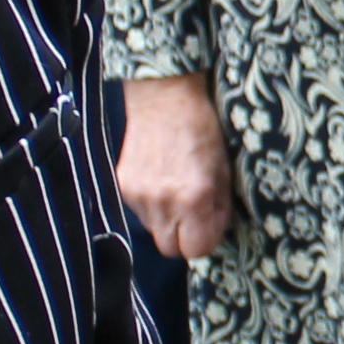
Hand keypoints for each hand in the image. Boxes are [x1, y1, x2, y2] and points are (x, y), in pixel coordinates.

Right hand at [117, 73, 235, 260]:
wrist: (162, 93)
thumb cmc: (201, 126)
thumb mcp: (223, 166)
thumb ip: (220, 206)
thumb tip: (214, 230)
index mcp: (193, 197)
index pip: (196, 250)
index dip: (205, 240)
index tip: (208, 224)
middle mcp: (162, 202)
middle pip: (169, 249)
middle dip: (182, 237)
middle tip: (191, 214)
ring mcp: (136, 195)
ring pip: (152, 230)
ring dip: (165, 218)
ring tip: (172, 187)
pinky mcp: (120, 185)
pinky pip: (136, 211)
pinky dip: (148, 203)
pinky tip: (156, 178)